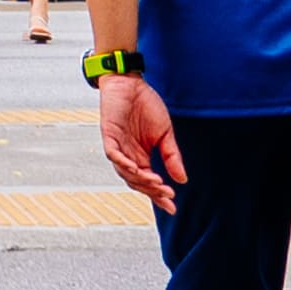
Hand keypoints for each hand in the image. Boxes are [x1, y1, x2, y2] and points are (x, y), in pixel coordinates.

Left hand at [94, 66, 185, 212]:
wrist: (130, 82)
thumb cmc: (145, 106)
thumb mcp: (165, 134)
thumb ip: (172, 156)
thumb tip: (182, 180)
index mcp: (140, 156)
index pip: (148, 182)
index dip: (159, 195)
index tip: (172, 207)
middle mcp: (128, 155)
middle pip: (136, 181)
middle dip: (152, 190)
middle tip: (168, 196)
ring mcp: (117, 145)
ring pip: (125, 171)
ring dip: (141, 180)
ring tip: (157, 184)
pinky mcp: (109, 134)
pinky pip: (113, 154)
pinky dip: (123, 163)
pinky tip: (136, 170)